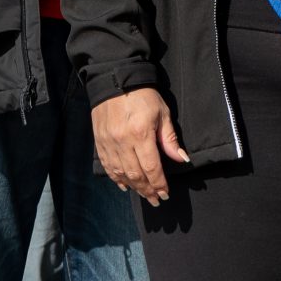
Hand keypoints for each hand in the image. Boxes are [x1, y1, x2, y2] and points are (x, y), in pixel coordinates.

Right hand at [93, 88, 188, 204]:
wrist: (115, 80)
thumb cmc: (143, 95)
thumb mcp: (162, 113)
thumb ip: (169, 139)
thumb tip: (181, 159)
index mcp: (141, 134)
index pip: (151, 168)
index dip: (159, 184)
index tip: (165, 194)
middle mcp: (123, 142)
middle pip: (136, 175)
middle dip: (148, 191)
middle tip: (156, 200)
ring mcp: (109, 143)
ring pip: (121, 174)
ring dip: (133, 188)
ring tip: (144, 195)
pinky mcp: (99, 142)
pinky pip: (108, 167)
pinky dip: (116, 179)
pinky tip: (125, 186)